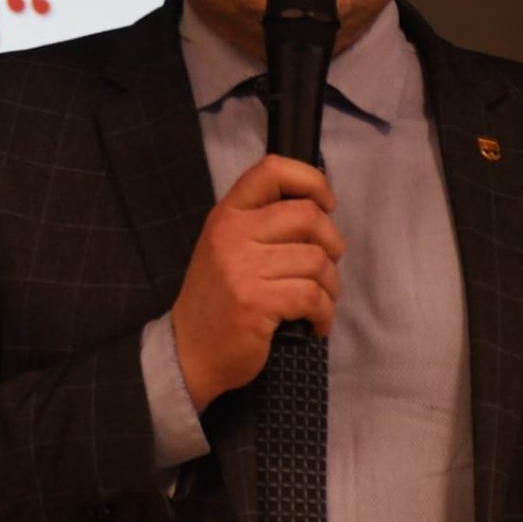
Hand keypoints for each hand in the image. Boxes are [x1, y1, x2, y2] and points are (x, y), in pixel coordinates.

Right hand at [171, 155, 343, 410]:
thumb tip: (319, 210)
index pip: (273, 170)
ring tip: (319, 302)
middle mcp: (233, 234)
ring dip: (331, 286)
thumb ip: (261, 224)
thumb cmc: (217, 299)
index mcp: (227, 214)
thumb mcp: (226, 247)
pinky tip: (316, 323)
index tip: (325, 206)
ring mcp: (243, 269)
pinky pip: (313, 296)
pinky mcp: (257, 303)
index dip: (312, 181)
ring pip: (317, 260)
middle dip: (332, 243)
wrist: (189, 351)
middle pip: (308, 215)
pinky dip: (325, 312)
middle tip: (327, 267)